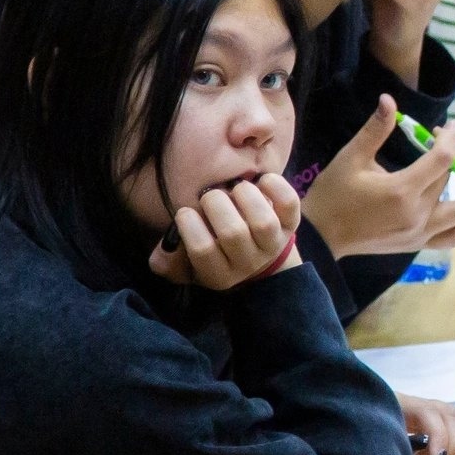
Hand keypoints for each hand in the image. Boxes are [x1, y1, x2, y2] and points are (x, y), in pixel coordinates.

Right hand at [150, 173, 303, 290]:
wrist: (258, 258)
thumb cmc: (214, 254)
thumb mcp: (186, 266)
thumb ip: (167, 261)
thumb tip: (162, 250)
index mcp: (219, 273)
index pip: (202, 250)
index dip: (190, 225)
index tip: (184, 211)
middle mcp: (248, 262)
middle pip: (232, 233)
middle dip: (215, 204)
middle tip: (210, 196)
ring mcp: (273, 245)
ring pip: (262, 220)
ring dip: (243, 195)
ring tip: (234, 189)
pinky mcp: (291, 225)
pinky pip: (289, 204)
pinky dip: (275, 186)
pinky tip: (261, 180)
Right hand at [300, 97, 454, 259]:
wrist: (320, 236)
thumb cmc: (333, 194)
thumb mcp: (351, 158)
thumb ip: (375, 129)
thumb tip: (389, 99)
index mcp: (402, 191)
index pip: (442, 159)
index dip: (451, 138)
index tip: (449, 125)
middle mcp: (417, 214)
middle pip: (448, 179)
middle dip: (450, 153)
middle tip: (444, 138)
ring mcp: (420, 233)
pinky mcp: (417, 244)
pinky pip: (453, 237)